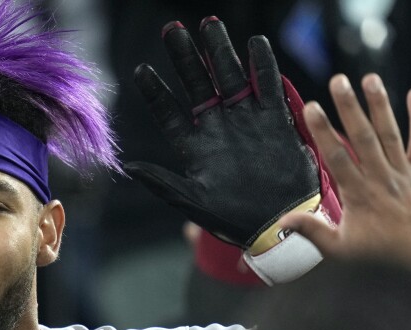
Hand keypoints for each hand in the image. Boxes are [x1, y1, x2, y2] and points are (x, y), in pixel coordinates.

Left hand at [126, 18, 319, 248]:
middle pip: (199, 85)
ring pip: (230, 78)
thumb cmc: (234, 219)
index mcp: (196, 147)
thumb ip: (163, 183)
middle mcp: (219, 128)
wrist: (280, 224)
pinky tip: (254, 44)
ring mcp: (246, 121)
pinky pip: (268, 87)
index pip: (169, 113)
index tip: (140, 70)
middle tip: (172, 30)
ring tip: (208, 25)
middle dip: (186, 58)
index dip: (155, 93)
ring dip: (220, 51)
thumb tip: (130, 166)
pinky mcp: (275, 121)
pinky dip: (262, 66)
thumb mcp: (193, 203)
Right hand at [277, 74, 410, 268]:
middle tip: (338, 81)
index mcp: (358, 195)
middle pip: (363, 137)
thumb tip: (283, 222)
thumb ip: (313, 231)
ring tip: (369, 79)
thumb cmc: (378, 257)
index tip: (311, 108)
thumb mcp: (340, 250)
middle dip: (349, 107)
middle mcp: (381, 179)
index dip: (323, 131)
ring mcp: (404, 174)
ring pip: (390, 134)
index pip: (337, 157)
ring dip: (380, 105)